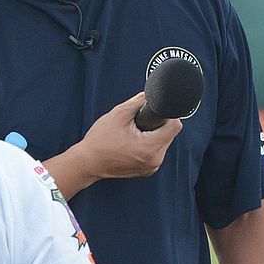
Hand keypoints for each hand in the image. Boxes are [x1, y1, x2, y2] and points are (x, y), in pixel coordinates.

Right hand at [43, 93, 181, 198]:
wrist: (88, 162)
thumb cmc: (99, 141)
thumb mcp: (118, 114)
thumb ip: (138, 101)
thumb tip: (150, 94)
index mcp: (149, 147)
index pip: (175, 126)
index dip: (168, 114)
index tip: (156, 112)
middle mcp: (154, 160)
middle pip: (170, 134)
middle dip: (158, 125)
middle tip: (139, 123)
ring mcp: (151, 167)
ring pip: (163, 143)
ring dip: (154, 135)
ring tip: (135, 133)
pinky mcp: (147, 170)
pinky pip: (156, 152)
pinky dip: (148, 145)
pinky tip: (134, 143)